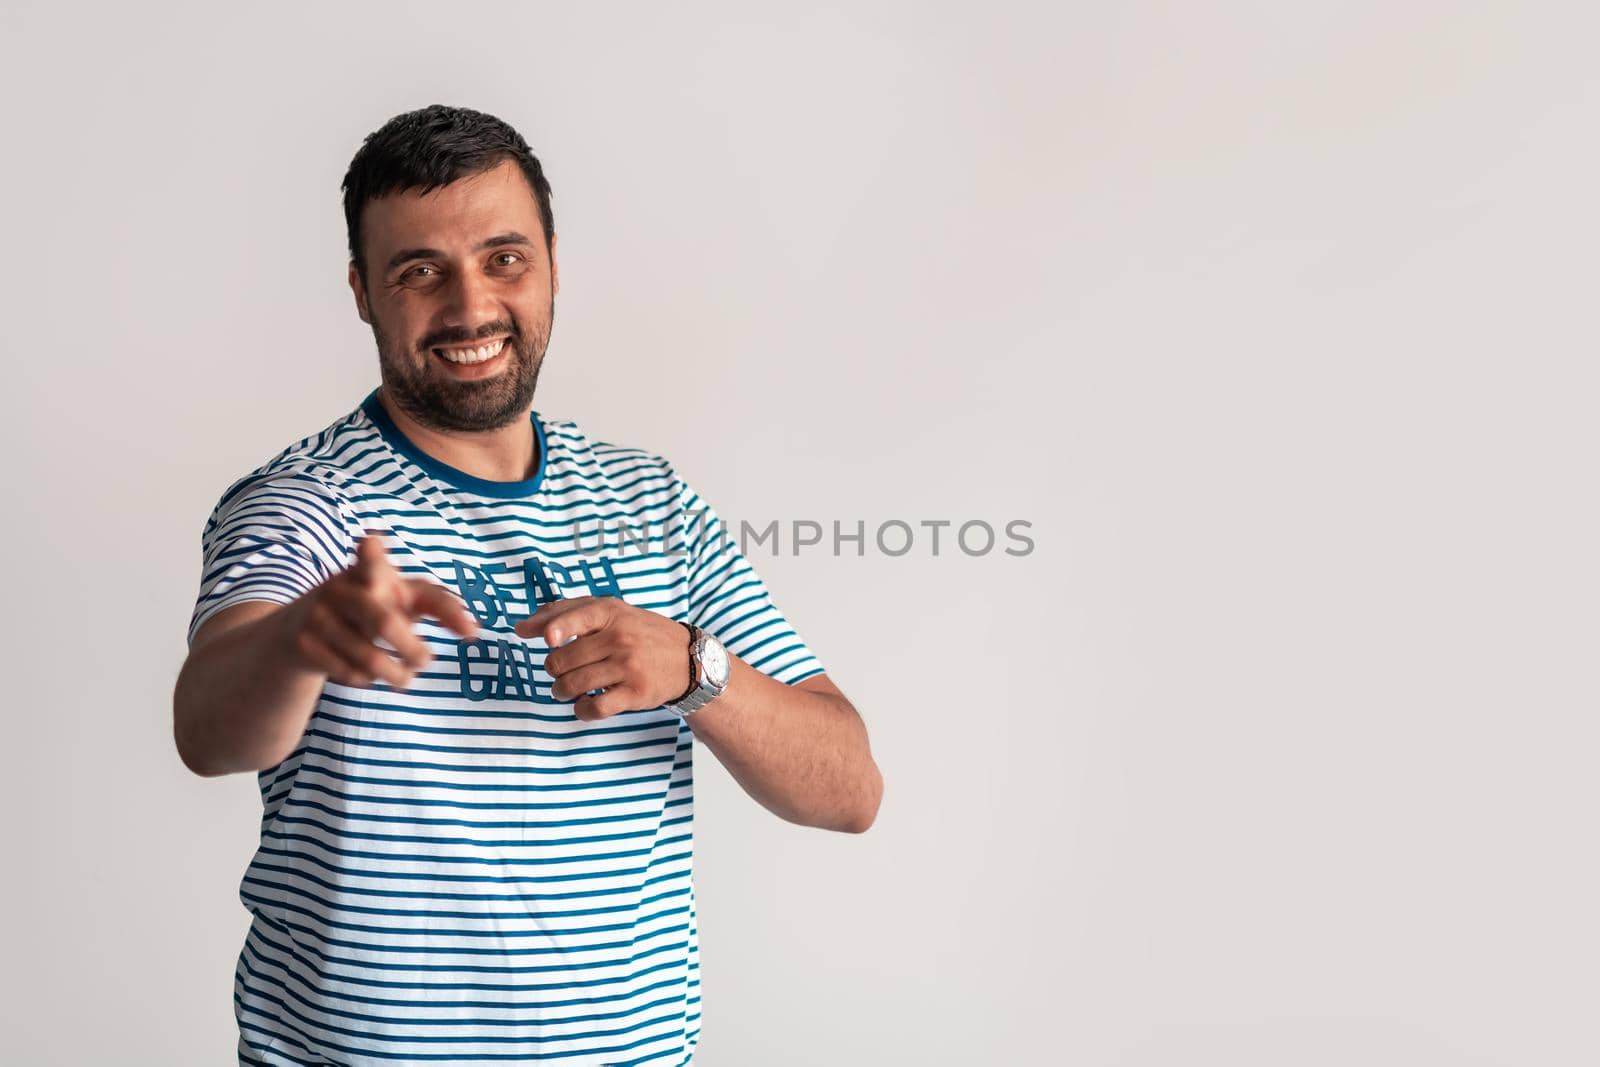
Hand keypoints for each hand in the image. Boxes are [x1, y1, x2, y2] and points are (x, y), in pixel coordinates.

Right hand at [284, 529, 479, 689]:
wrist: (299, 628)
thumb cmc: (370, 606)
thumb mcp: (400, 596)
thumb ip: (438, 604)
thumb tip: (473, 630)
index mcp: (368, 572)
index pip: (370, 560)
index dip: (371, 554)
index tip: (371, 541)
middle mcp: (340, 589)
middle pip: (384, 624)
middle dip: (412, 650)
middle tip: (427, 662)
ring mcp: (319, 616)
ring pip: (368, 657)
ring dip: (395, 674)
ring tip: (406, 678)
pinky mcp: (304, 644)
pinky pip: (348, 673)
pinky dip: (367, 681)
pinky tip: (370, 675)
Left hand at [514, 596, 692, 719]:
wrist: (688, 659)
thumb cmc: (638, 633)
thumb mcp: (611, 612)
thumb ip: (565, 614)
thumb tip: (520, 628)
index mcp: (611, 612)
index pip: (579, 616)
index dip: (557, 628)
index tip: (547, 639)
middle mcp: (620, 637)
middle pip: (563, 659)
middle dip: (553, 669)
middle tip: (561, 670)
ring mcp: (628, 666)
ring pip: (573, 685)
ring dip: (560, 692)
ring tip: (566, 689)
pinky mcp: (635, 693)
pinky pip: (594, 708)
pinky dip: (580, 710)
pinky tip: (584, 704)